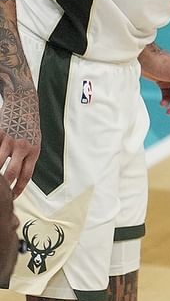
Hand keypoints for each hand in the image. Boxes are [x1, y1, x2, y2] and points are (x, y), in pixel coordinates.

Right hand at [0, 73, 39, 198]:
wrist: (24, 103)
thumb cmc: (29, 125)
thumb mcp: (35, 142)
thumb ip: (28, 158)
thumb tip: (19, 177)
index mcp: (34, 151)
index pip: (26, 175)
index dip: (18, 188)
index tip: (12, 197)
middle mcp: (22, 147)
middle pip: (10, 173)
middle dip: (4, 186)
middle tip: (0, 193)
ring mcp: (9, 140)